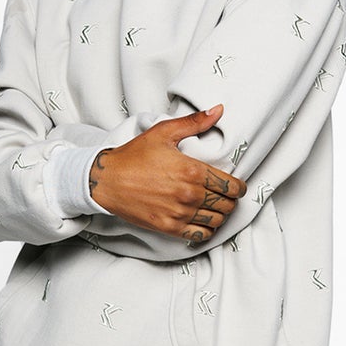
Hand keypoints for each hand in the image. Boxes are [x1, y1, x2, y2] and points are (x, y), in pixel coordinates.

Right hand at [88, 104, 247, 245]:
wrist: (107, 180)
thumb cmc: (133, 156)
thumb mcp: (163, 132)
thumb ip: (194, 122)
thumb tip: (218, 110)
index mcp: (192, 171)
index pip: (230, 186)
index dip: (239, 188)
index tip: (237, 187)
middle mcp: (189, 194)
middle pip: (226, 205)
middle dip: (230, 201)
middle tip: (226, 197)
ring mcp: (179, 213)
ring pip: (216, 221)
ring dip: (220, 215)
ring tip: (215, 208)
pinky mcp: (169, 227)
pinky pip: (200, 235)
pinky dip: (207, 230)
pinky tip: (204, 222)